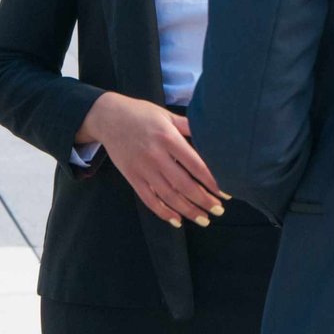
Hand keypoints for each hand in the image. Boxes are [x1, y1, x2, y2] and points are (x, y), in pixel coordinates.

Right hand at [77, 92, 225, 227]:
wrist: (108, 117)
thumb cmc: (141, 113)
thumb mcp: (166, 114)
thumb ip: (187, 126)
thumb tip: (211, 133)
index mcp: (168, 138)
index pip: (195, 165)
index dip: (212, 181)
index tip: (226, 192)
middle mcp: (156, 155)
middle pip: (184, 184)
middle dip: (204, 200)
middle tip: (219, 210)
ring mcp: (142, 168)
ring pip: (168, 196)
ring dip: (188, 210)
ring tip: (204, 219)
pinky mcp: (132, 177)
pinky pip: (149, 199)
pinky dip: (163, 212)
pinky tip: (177, 220)